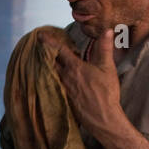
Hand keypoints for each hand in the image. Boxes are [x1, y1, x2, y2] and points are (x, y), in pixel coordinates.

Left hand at [40, 28, 127, 143]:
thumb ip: (105, 48)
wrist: (103, 118)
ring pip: (51, 73)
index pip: (59, 50)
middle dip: (46, 53)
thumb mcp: (108, 68)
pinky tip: (51, 78)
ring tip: (43, 60)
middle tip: (40, 46)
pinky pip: (53, 85)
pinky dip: (50, 78)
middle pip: (51, 61)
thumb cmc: (107, 93)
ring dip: (47, 66)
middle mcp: (65, 77)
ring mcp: (63, 88)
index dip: (49, 41)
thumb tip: (107, 30)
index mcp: (75, 67)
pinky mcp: (63, 98)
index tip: (40, 34)